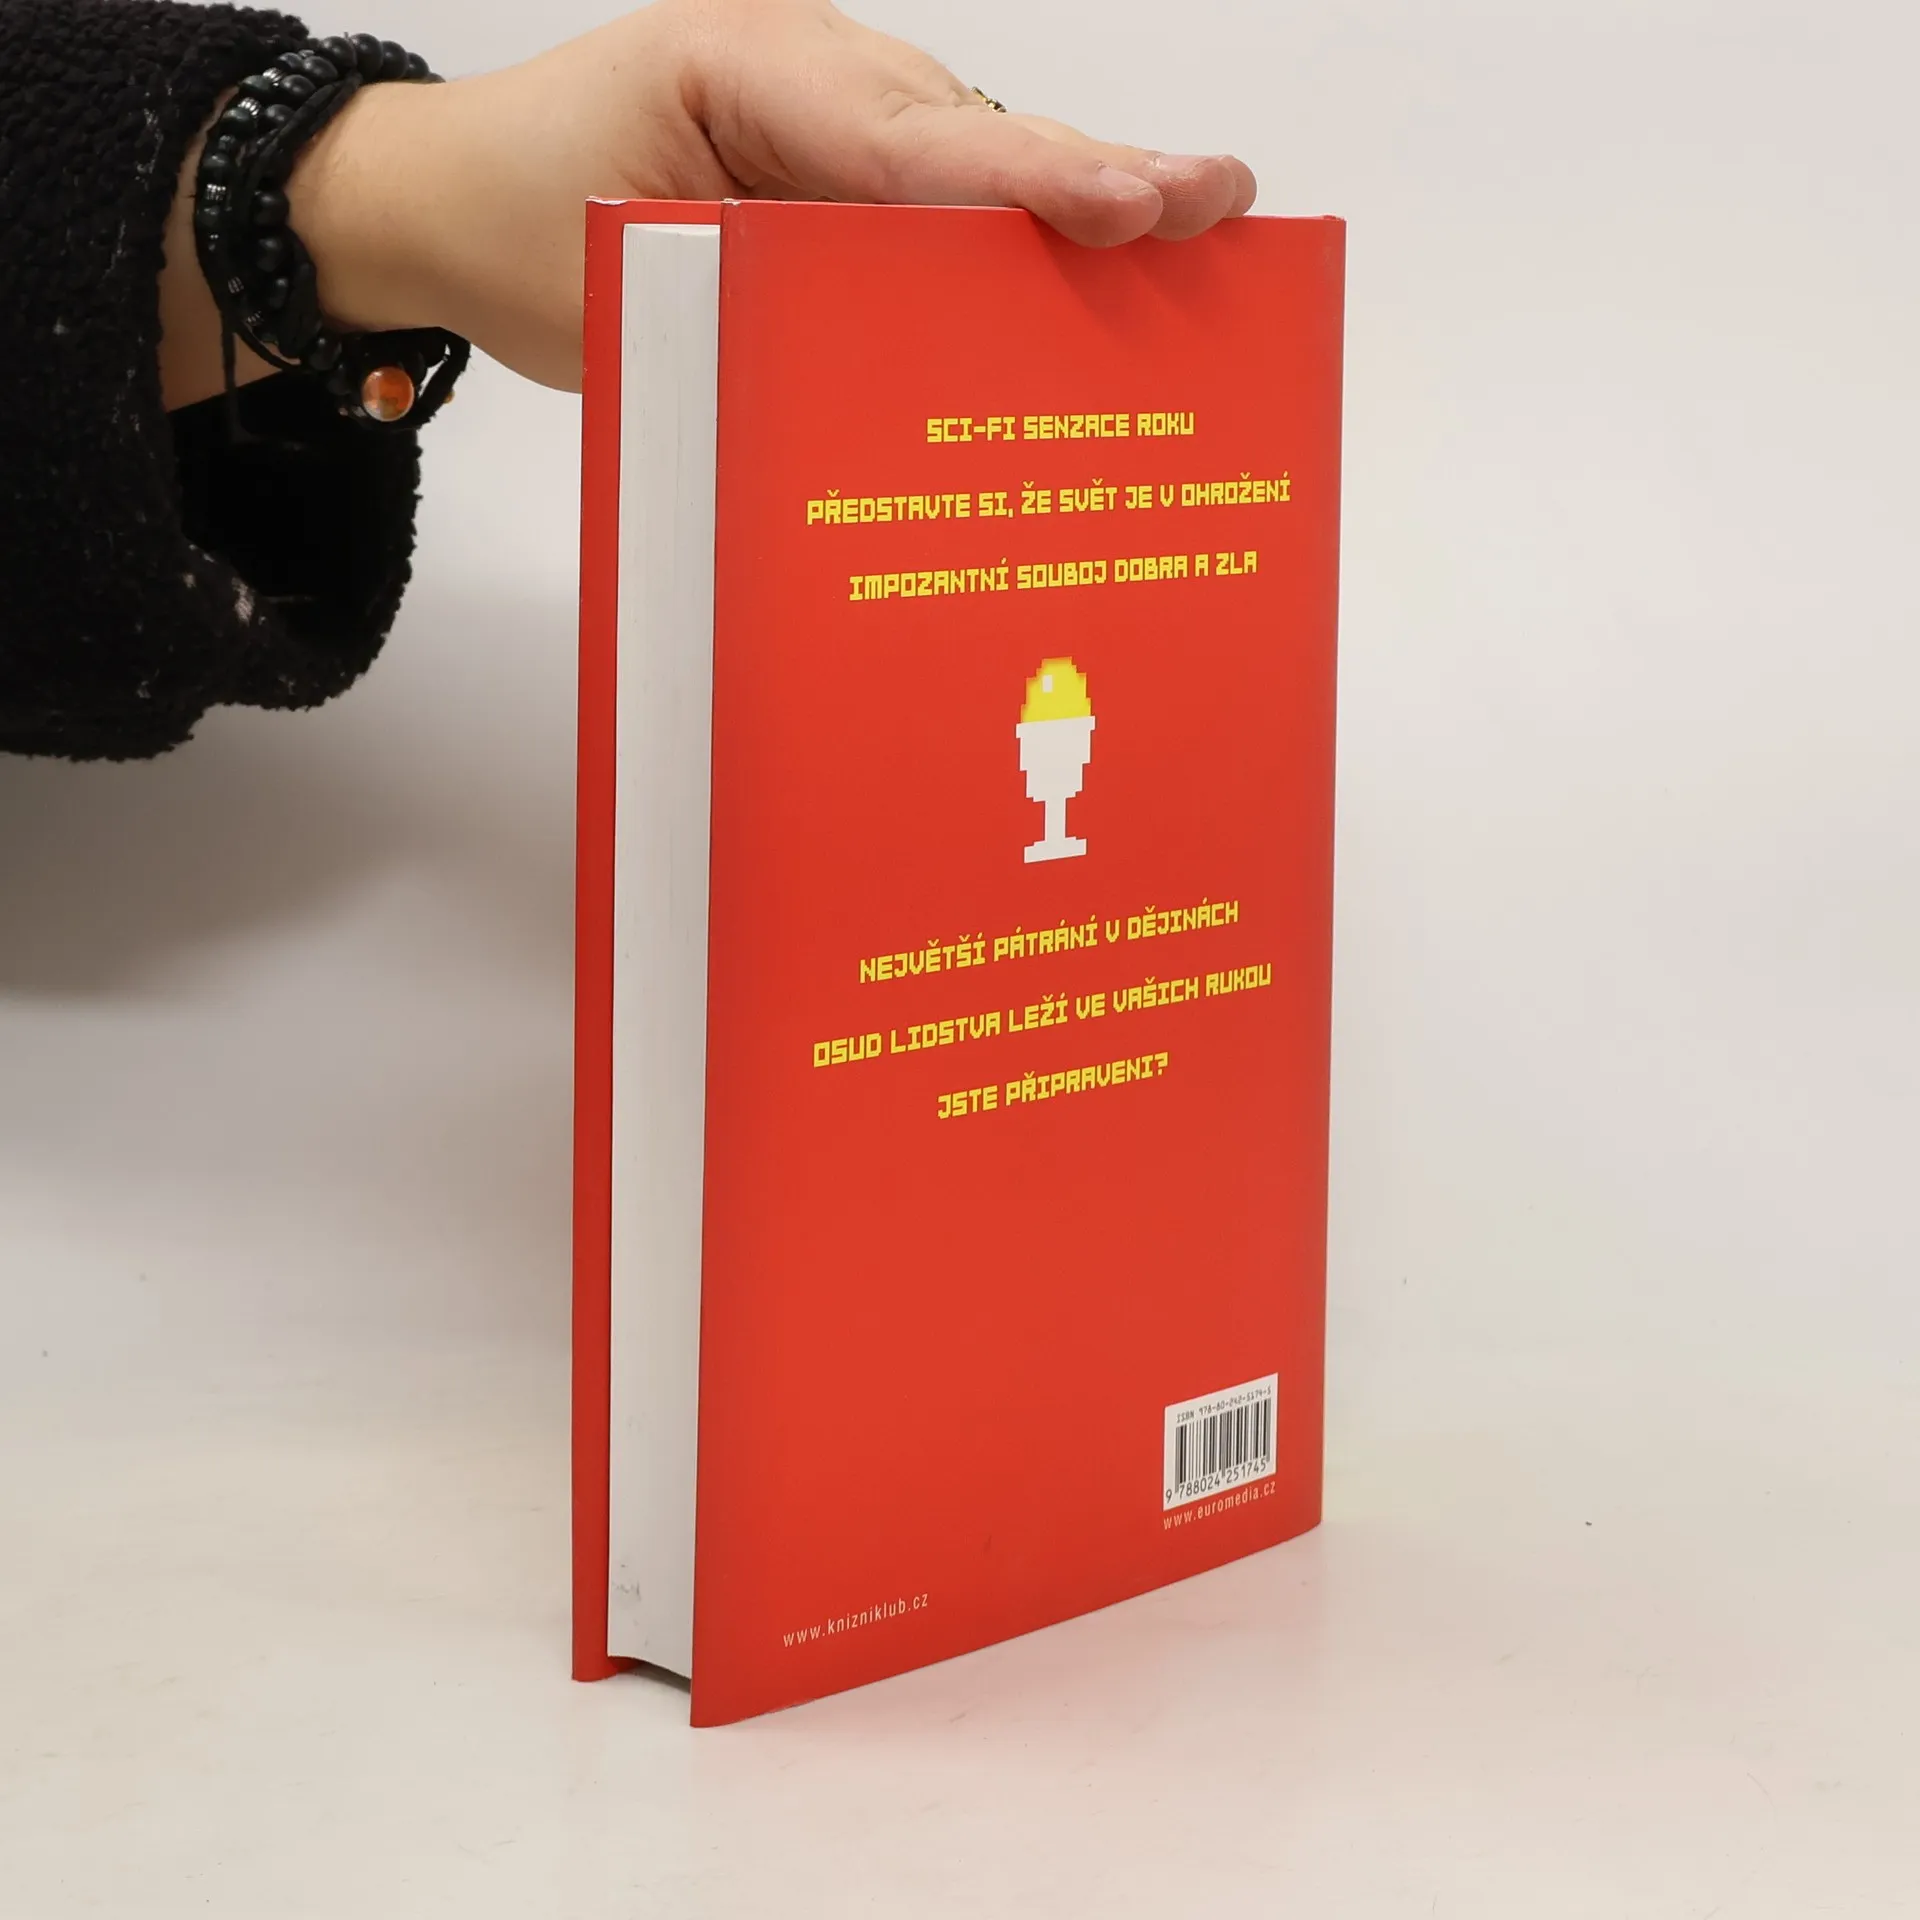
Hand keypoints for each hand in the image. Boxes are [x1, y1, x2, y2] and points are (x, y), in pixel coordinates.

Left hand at [162, 0, 1256, 404]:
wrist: (451, 197)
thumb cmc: (517, 221)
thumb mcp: (615, 276)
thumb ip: (746, 303)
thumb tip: (886, 379)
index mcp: (743, 76)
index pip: (901, 142)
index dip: (1020, 180)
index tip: (1121, 206)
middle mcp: (811, 81)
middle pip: (973, 133)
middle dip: (1096, 175)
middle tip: (1215, 202)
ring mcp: (834, 121)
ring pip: (977, 159)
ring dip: (1082, 204)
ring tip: (1200, 228)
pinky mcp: (841, 173)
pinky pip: (946, 197)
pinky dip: (1026, 235)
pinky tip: (1108, 268)